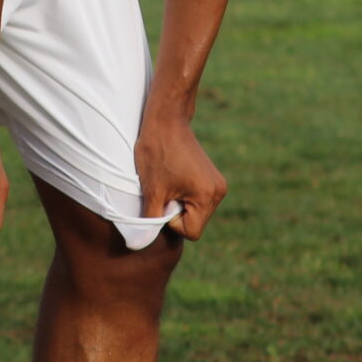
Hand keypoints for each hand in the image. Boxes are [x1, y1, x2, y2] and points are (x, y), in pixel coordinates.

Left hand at [135, 100, 227, 239]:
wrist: (166, 119)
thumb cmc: (157, 151)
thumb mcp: (151, 190)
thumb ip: (150, 219)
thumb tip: (142, 242)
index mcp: (208, 196)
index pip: (191, 232)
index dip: (171, 221)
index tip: (162, 199)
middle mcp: (219, 192)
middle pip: (196, 223)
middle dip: (176, 212)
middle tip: (163, 189)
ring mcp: (218, 184)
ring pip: (196, 212)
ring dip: (179, 203)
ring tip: (169, 181)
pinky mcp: (212, 177)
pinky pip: (198, 199)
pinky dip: (184, 194)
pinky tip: (174, 177)